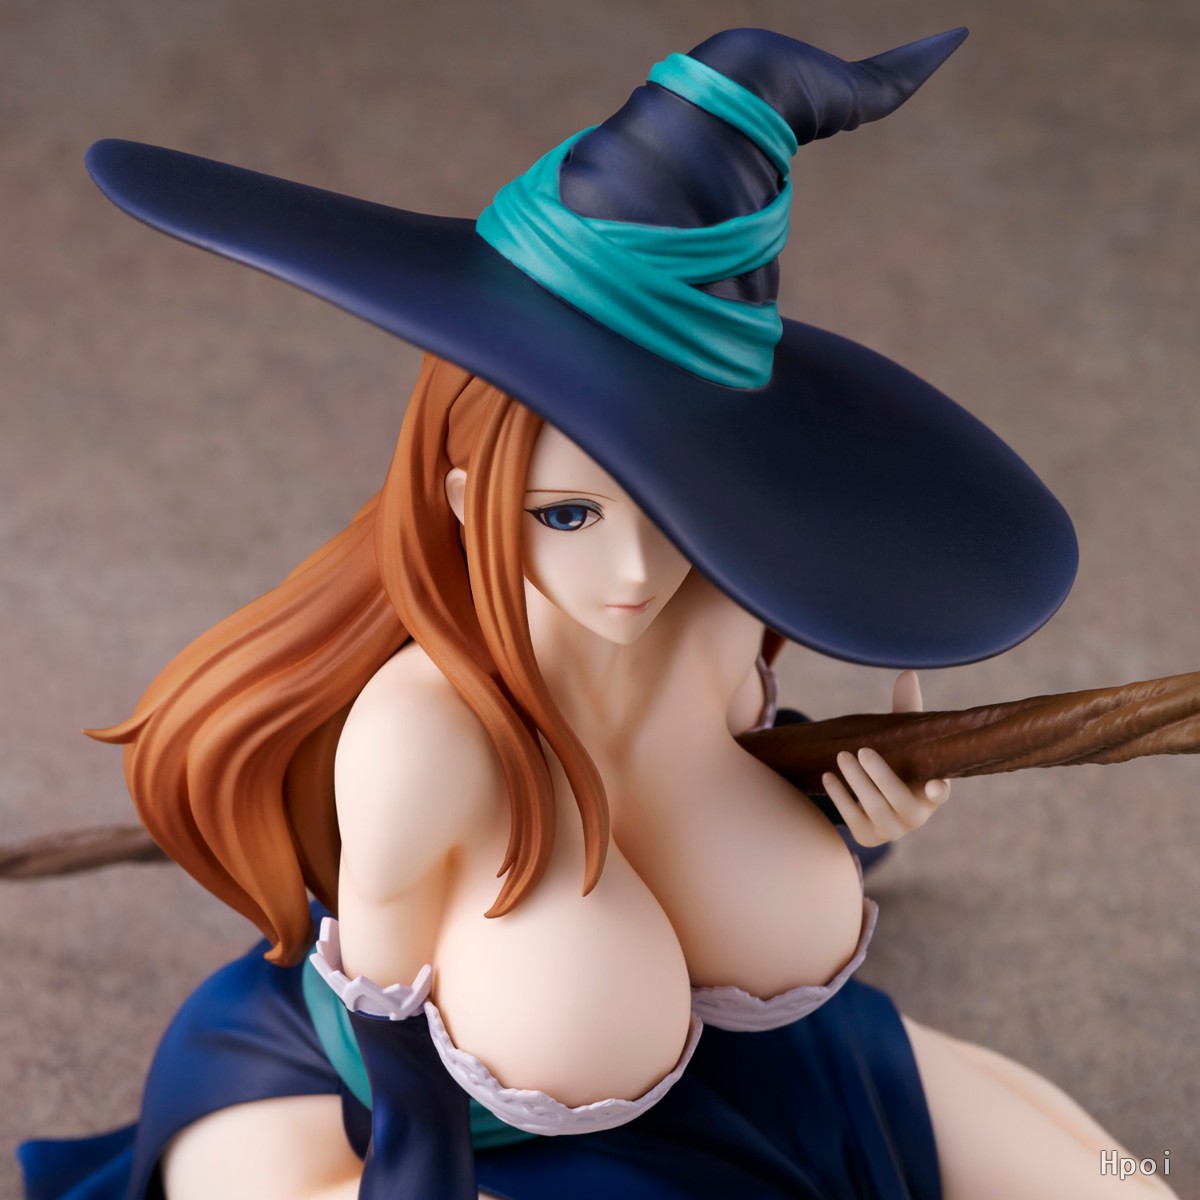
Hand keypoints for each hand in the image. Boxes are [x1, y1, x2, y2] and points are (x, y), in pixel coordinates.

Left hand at [820, 670, 950, 846]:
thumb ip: (907, 710)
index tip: (935, 784)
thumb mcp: (904, 739)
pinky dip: (840, 797)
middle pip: (899, 799)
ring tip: (842, 756)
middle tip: (862, 751)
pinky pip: (853, 819)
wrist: (873, 802)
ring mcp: (892, 830)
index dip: (938, 791)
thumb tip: (907, 673)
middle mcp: (916, 816)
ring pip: (875, 809)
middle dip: (880, 775)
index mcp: (931, 791)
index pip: (940, 794)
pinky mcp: (868, 836)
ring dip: (857, 782)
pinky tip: (829, 776)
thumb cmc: (897, 763)